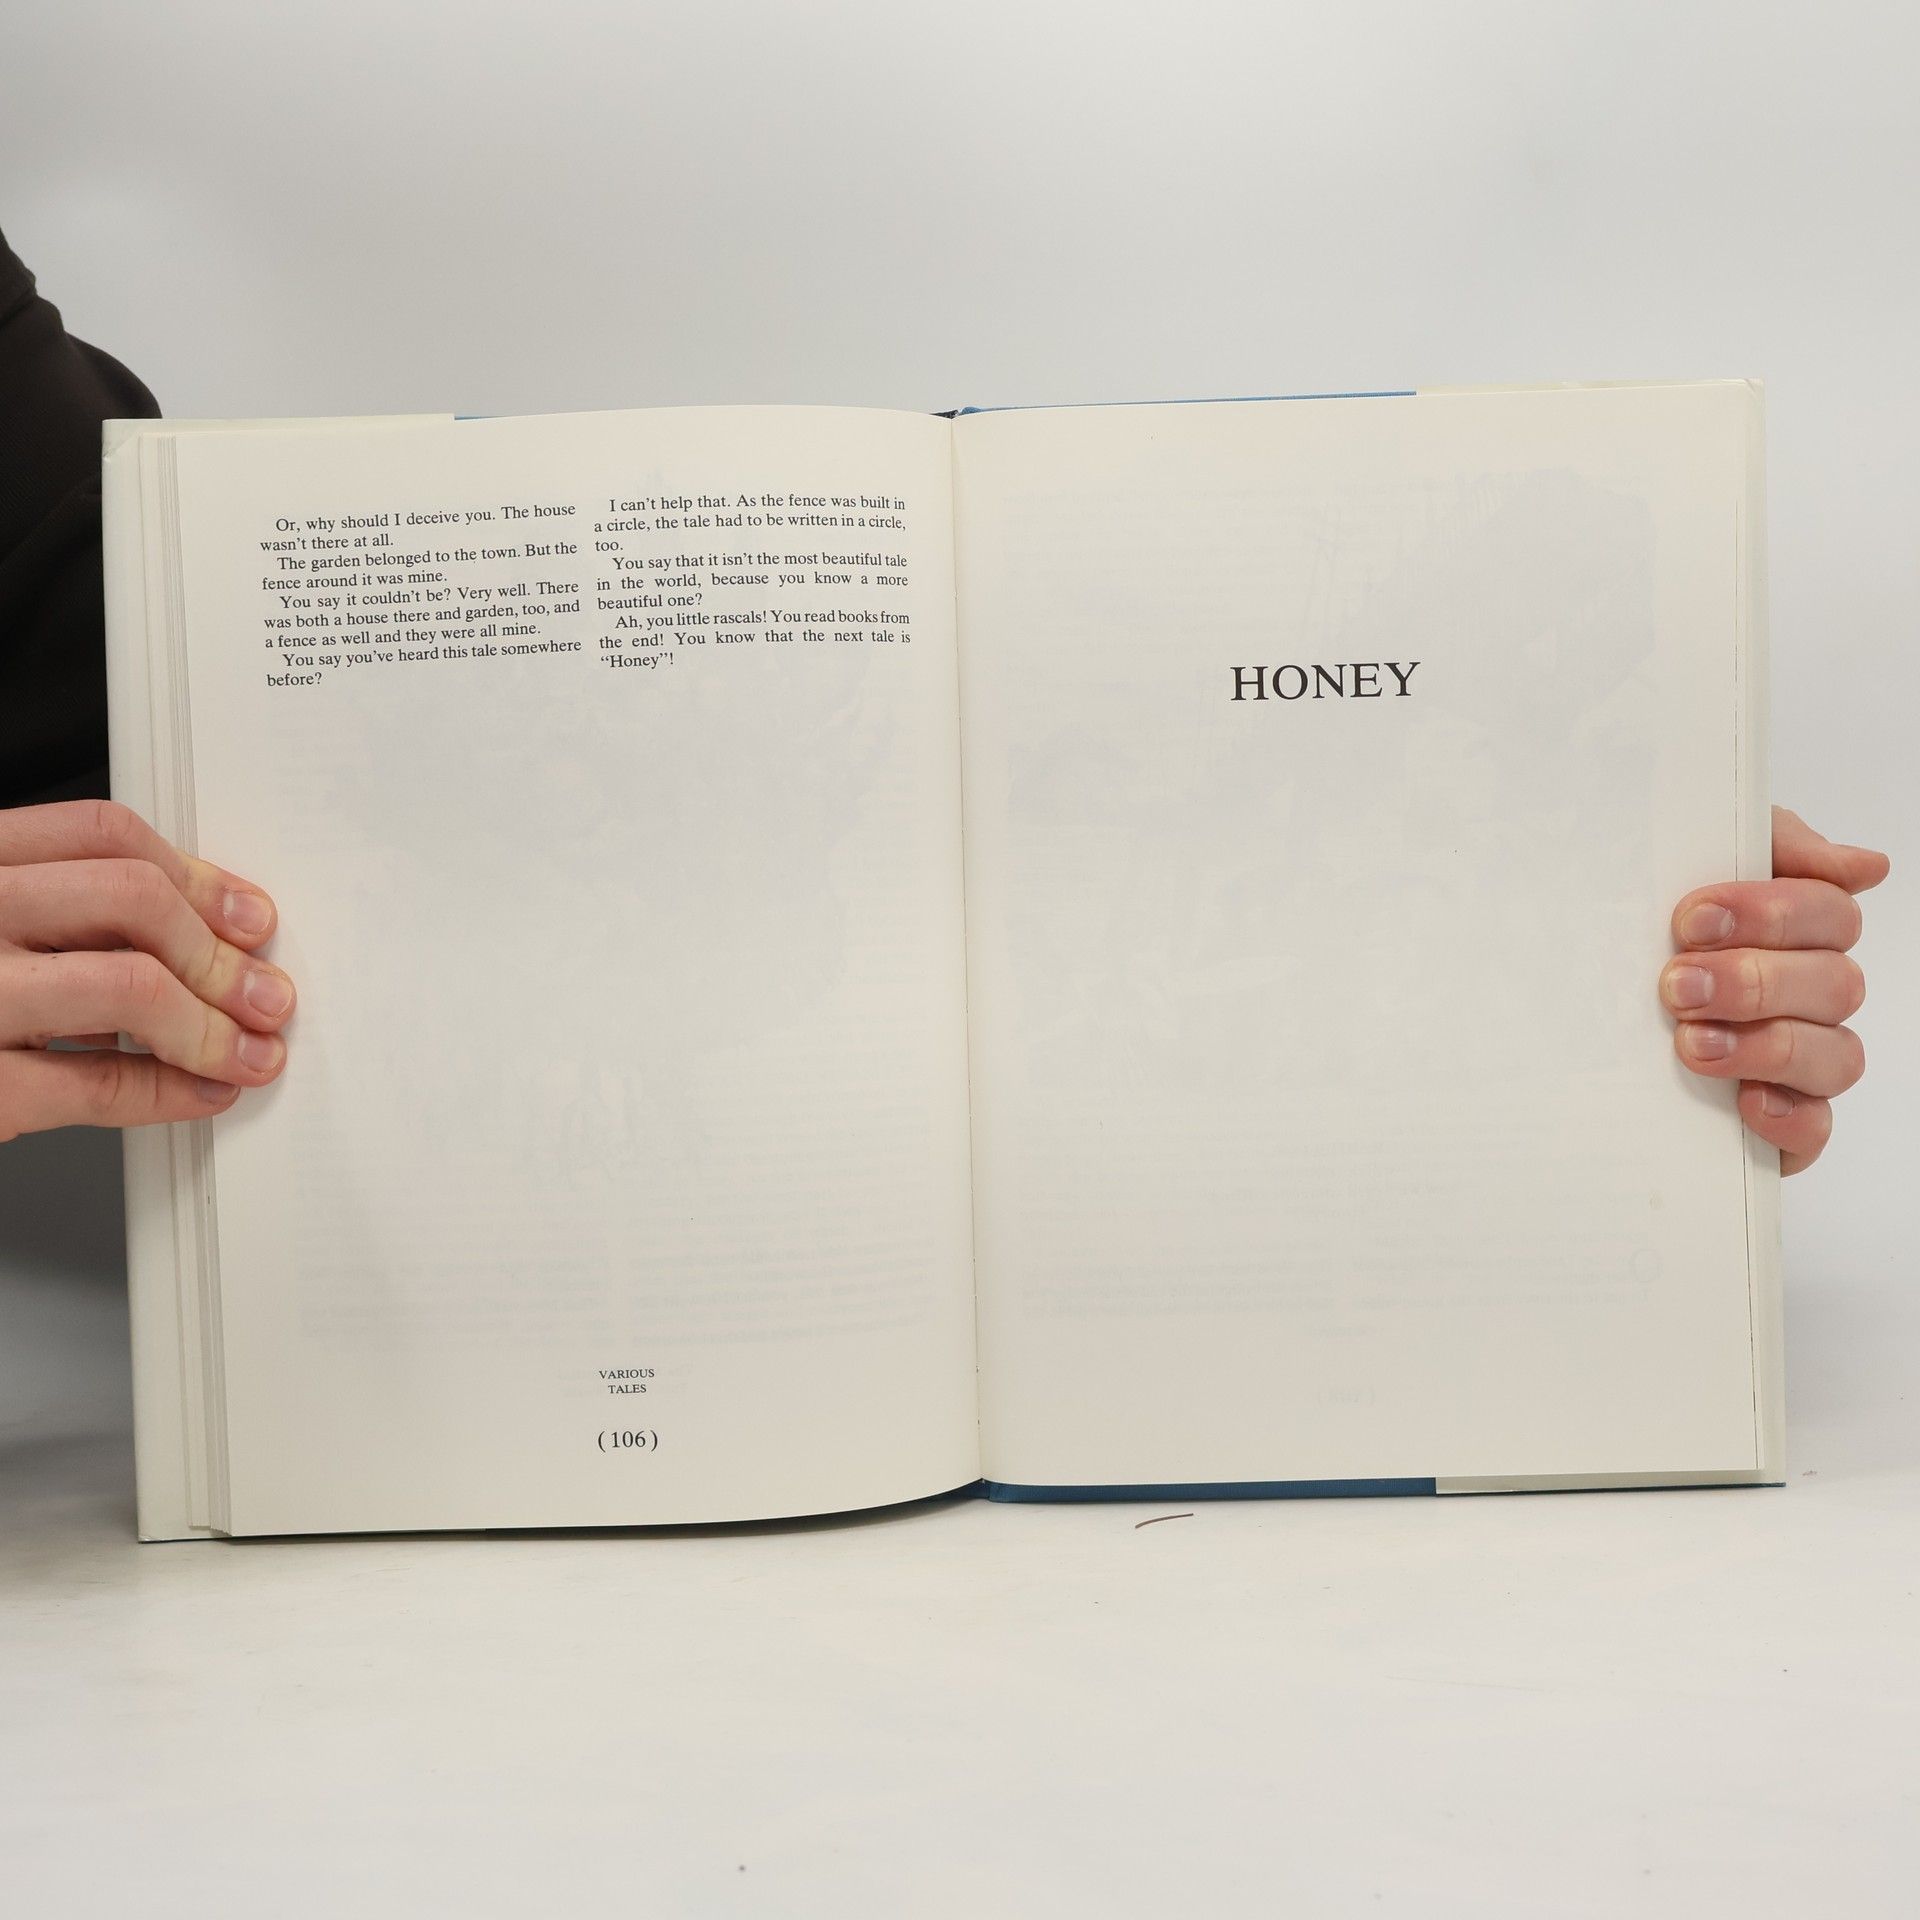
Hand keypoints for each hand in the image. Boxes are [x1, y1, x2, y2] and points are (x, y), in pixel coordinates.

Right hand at [0, 801, 292, 1141]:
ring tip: (249, 1051)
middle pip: (130, 898)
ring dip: (213, 1026)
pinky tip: (201, 1093)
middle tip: (265, 994)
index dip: (195, 875)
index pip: (97, 833)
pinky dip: (170, 1092)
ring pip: (129, 986)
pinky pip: (96, 1084)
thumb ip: (52, 917)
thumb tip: (196, 937)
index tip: (249, 917)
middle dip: (219, 953)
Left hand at [1663, 806, 1888, 1172]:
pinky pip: (1816, 1128)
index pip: (1829, 913)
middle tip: (1678, 985)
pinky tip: (1746, 1099)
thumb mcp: (1685, 867)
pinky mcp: (1781, 1121)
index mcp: (1798, 933)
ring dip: (1765, 1045)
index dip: (1771, 913)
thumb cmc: (1646, 937)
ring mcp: (1801, 1062)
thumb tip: (1864, 865)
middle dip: (1754, 981)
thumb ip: (1768, 848)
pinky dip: (1788, 1116)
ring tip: (1691, 1042)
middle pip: (1836, 984)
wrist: (1576, 1023)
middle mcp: (1809, 996)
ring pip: (1835, 1055)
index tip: (1692, 919)